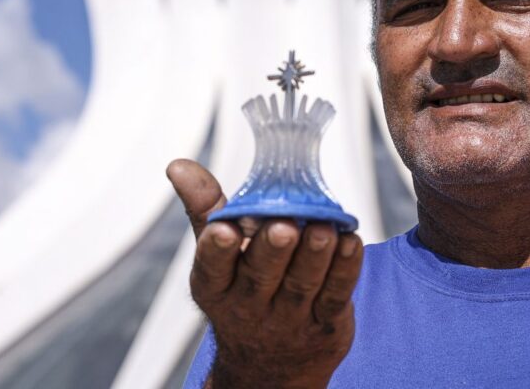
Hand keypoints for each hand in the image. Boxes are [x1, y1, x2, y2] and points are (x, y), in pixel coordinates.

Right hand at [166, 159, 363, 388]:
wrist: (270, 364)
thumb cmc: (242, 290)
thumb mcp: (217, 256)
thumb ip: (205, 209)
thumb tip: (179, 166)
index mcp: (215, 286)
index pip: (212, 268)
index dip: (217, 249)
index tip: (224, 229)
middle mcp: (249, 305)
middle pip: (261, 275)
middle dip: (272, 249)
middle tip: (283, 226)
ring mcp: (289, 317)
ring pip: (301, 283)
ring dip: (314, 254)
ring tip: (324, 229)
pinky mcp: (325, 323)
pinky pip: (336, 295)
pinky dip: (345, 269)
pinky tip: (350, 243)